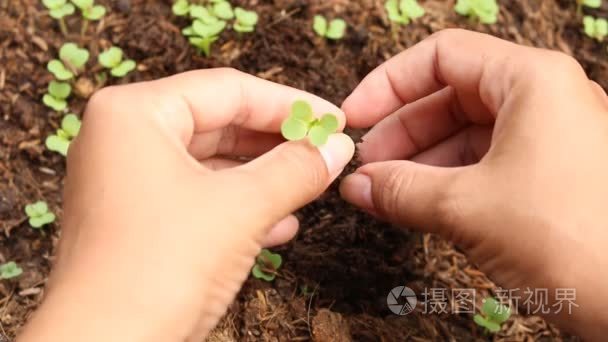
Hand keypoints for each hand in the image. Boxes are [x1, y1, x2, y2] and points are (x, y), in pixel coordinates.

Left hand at [19, 69, 353, 340]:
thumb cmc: (158, 269)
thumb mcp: (242, 208)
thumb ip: (296, 169)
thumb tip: (336, 147)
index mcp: (134, 114)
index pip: (227, 90)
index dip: (288, 104)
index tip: (331, 119)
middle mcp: (123, 139)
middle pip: (219, 124)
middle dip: (276, 144)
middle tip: (324, 151)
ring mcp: (126, 181)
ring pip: (212, 165)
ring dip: (264, 178)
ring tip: (309, 186)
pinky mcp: (136, 219)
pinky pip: (198, 197)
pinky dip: (239, 207)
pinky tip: (280, 225)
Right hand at [340, 29, 607, 339]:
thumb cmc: (573, 238)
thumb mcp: (468, 208)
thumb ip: (402, 190)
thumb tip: (356, 185)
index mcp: (531, 82)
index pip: (441, 57)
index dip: (388, 85)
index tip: (354, 118)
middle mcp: (544, 101)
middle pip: (450, 97)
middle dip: (401, 132)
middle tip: (366, 167)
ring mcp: (549, 139)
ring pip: (466, 136)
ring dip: (419, 163)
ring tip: (383, 193)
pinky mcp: (550, 178)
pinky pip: (484, 166)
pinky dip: (445, 184)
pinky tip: (416, 206)